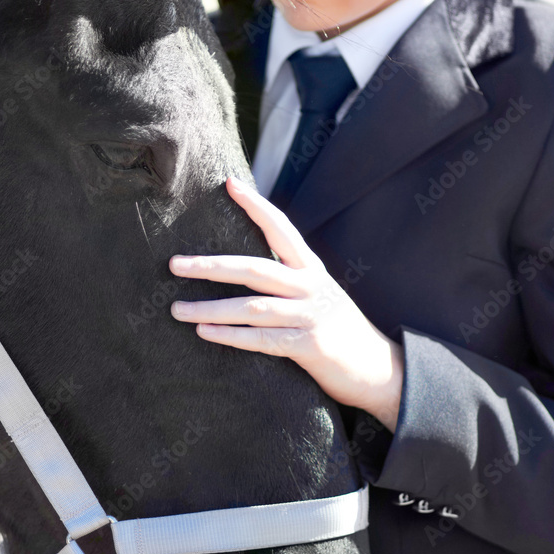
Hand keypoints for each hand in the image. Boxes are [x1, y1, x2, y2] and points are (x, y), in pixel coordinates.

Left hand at [169, 176, 402, 430]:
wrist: (380, 370)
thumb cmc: (337, 329)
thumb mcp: (318, 292)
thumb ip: (289, 276)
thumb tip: (245, 264)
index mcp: (311, 268)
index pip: (280, 227)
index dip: (255, 205)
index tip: (230, 183)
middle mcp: (310, 286)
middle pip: (253, 268)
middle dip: (210, 265)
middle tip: (174, 264)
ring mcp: (310, 316)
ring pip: (251, 307)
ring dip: (210, 307)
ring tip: (177, 309)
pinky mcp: (309, 347)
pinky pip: (261, 340)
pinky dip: (230, 336)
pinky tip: (205, 332)